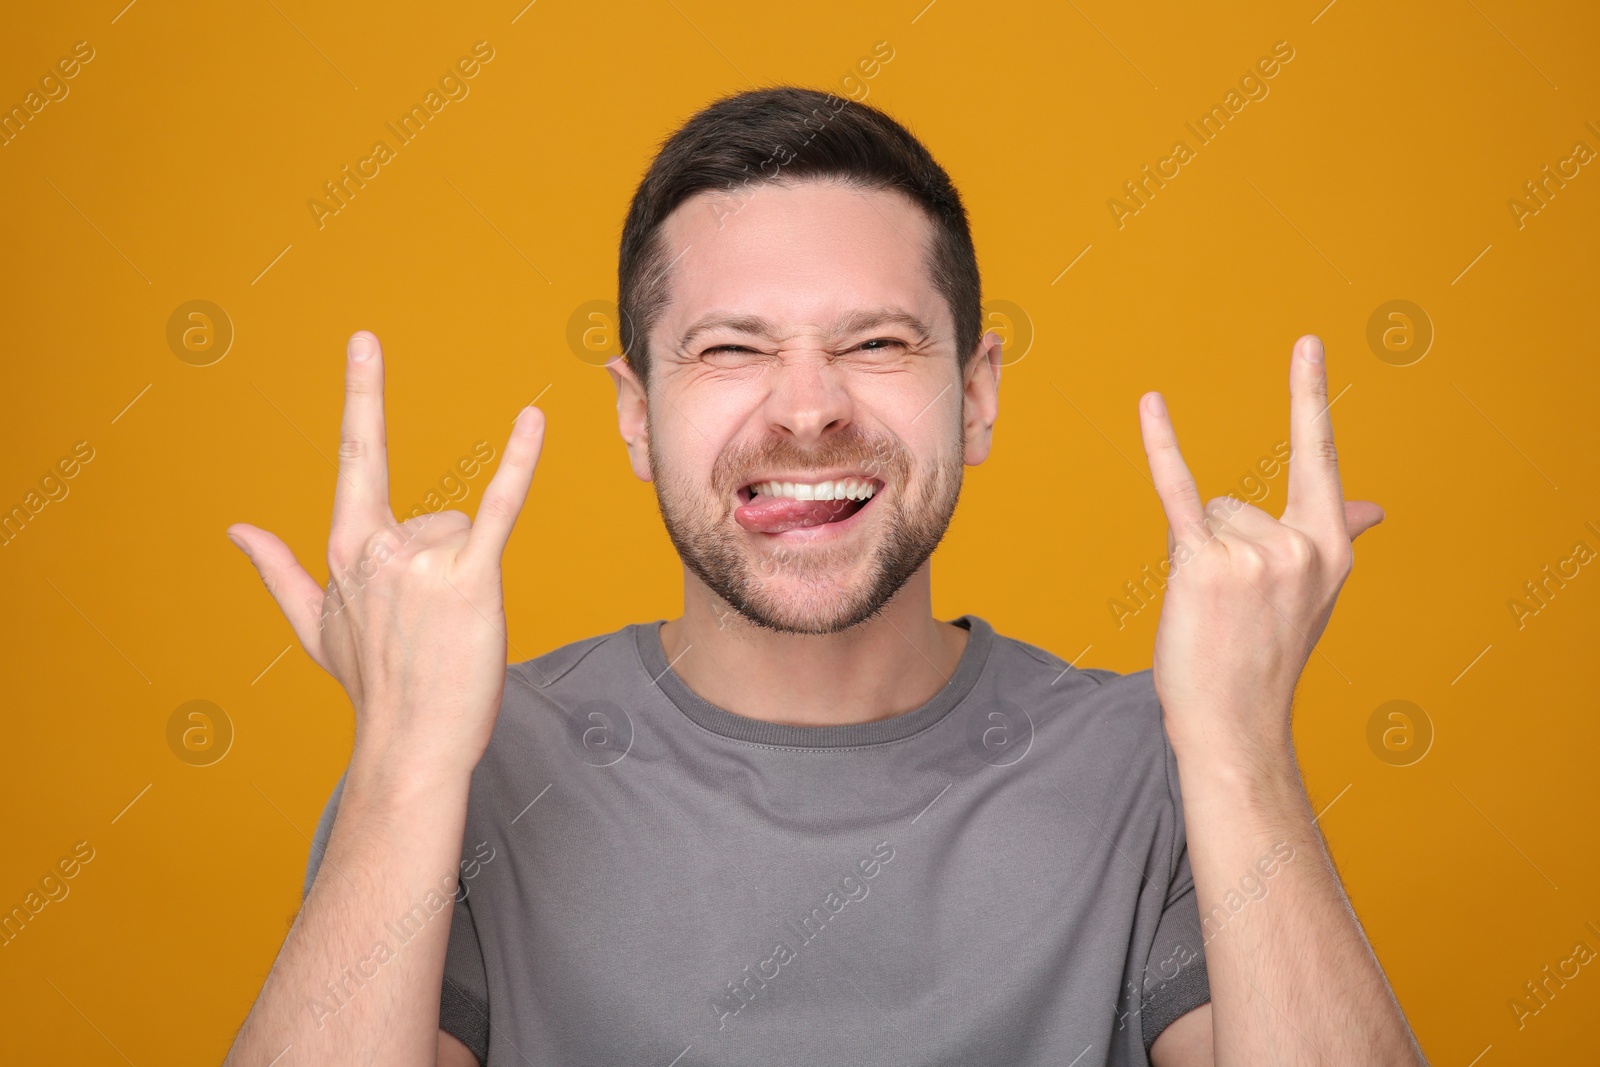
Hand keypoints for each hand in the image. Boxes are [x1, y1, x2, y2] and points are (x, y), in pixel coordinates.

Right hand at [227, 331, 544, 779]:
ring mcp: (423, 562)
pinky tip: (532, 419)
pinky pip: (499, 508)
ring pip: (465, 533)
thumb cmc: (370, 685)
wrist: (412, 745)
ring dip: (467, 578)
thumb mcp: (312, 626)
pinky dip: (518, 463)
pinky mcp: (472, 580)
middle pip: (434, 517)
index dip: (363, 394)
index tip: (365, 340)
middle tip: (429, 630)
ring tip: (449, 630)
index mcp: (345, 549)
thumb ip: (277, 569)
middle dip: (443, 569)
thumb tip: (236, 529)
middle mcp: (378, 547)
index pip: (354, 455)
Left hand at [1137, 334, 1381, 762]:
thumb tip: (1374, 507)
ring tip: (1211, 613)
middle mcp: (1300, 546)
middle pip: (1234, 503)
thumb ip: (1338, 535)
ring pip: (1202, 518)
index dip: (1309, 395)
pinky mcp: (1204, 566)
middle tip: (1231, 610)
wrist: (1235, 722)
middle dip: (1218, 548)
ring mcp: (1254, 556)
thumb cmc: (1267, 656)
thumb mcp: (1316, 594)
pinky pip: (1177, 493)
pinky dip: (1162, 448)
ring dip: (1193, 561)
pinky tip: (1152, 404)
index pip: (1318, 455)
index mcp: (1331, 546)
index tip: (1306, 341)